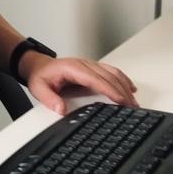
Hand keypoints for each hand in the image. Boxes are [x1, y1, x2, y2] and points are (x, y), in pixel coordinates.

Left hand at [20, 53, 137, 114]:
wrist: (38, 65)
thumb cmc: (41, 76)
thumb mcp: (39, 88)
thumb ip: (49, 99)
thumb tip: (61, 109)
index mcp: (73, 68)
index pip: (96, 79)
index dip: (109, 89)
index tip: (120, 99)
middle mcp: (84, 64)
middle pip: (108, 76)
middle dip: (122, 91)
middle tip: (132, 106)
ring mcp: (89, 65)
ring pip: (112, 73)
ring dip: (125, 86)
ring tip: (134, 101)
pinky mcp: (92, 68)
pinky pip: (111, 72)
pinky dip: (122, 79)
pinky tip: (130, 87)